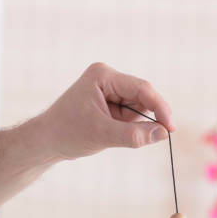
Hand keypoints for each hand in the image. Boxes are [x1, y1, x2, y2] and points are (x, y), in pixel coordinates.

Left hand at [37, 63, 174, 159]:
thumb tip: (163, 134)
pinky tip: (109, 133)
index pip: (141, 88)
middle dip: (142, 118)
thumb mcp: (102, 135)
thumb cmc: (67, 134)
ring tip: (109, 134)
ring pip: (138, 108)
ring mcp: (108, 89)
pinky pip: (129, 115)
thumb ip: (134, 135)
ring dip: (132, 125)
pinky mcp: (108, 102)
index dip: (160, 108)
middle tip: (138, 139)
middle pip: (142, 97)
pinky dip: (126, 127)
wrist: (45, 141)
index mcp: (102, 76)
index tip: (171, 128)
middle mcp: (107, 78)